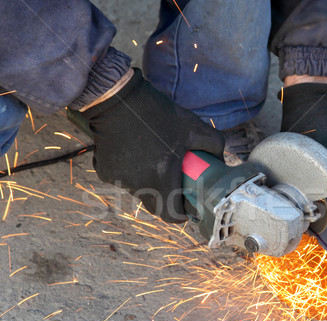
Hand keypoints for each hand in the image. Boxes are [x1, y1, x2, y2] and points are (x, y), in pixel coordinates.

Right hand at [80, 68, 224, 222]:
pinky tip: (133, 152)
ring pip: (138, 192)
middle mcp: (139, 184)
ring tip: (152, 159)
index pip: (171, 214)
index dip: (180, 214)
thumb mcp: (193, 126)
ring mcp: (120, 180)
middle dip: (166, 200)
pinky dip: (130, 172)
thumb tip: (220, 161)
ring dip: (148, 182)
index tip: (186, 206)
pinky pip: (122, 180)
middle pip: (154, 206)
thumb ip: (214, 145)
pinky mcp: (106, 172)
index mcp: (161, 177)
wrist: (117, 99)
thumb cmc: (157, 113)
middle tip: (173, 183)